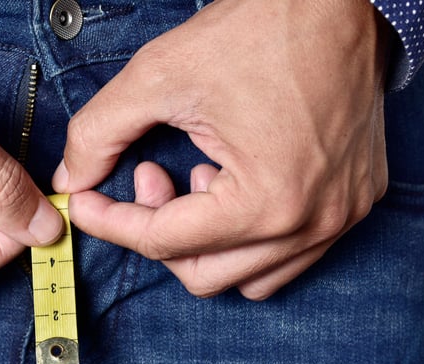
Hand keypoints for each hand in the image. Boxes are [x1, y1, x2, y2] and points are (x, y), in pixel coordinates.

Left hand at [53, 0, 389, 299]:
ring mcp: (339, 218)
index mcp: (266, 202)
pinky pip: (284, 255)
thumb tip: (71, 180)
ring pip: (244, 277)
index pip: (163, 242)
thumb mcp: (159, 76)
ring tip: (193, 178)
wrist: (343, 0)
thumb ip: (99, 133)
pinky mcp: (352, 204)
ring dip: (202, 240)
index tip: (85, 200)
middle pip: (202, 274)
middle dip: (157, 231)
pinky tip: (228, 183)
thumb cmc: (263, 29)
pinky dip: (244, 236)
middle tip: (144, 177)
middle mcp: (310, 224)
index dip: (110, 221)